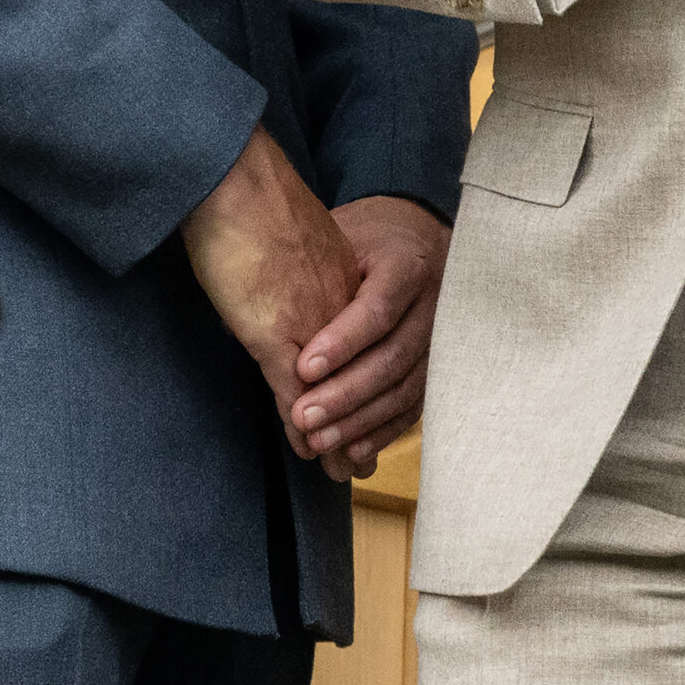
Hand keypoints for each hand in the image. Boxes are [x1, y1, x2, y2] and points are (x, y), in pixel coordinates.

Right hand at [181, 125, 360, 457]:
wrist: (234, 180)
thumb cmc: (254, 203)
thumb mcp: (297, 243)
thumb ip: (307, 273)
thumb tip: (300, 296)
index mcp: (347, 279)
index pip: (374, 345)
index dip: (377, 390)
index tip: (376, 424)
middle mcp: (339, 303)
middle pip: (368, 376)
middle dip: (365, 424)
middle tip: (363, 466)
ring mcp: (310, 320)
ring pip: (337, 391)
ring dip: (338, 434)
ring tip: (341, 469)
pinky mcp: (274, 332)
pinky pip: (293, 390)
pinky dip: (300, 422)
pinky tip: (304, 446)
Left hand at [290, 196, 450, 482]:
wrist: (410, 234)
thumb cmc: (360, 239)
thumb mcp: (337, 239)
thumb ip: (308, 279)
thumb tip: (244, 321)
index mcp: (407, 263)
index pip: (378, 309)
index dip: (342, 343)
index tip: (302, 369)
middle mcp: (432, 301)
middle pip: (393, 357)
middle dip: (346, 393)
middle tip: (303, 419)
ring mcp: (440, 336)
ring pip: (405, 388)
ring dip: (361, 421)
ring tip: (319, 442)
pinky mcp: (436, 365)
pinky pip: (414, 404)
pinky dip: (384, 431)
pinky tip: (354, 450)